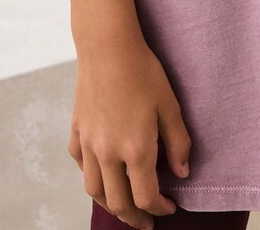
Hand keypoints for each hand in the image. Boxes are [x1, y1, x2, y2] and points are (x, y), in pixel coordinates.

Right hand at [67, 34, 192, 229]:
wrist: (108, 47)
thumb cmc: (143, 72)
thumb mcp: (170, 105)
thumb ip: (178, 142)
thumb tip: (182, 173)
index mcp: (135, 150)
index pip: (146, 197)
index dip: (160, 209)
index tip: (170, 208)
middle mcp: (108, 154)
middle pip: (119, 203)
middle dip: (135, 218)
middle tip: (147, 221)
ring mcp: (89, 145)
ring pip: (94, 191)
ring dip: (111, 205)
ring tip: (124, 207)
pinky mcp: (77, 132)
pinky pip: (81, 166)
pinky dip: (92, 178)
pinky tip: (102, 175)